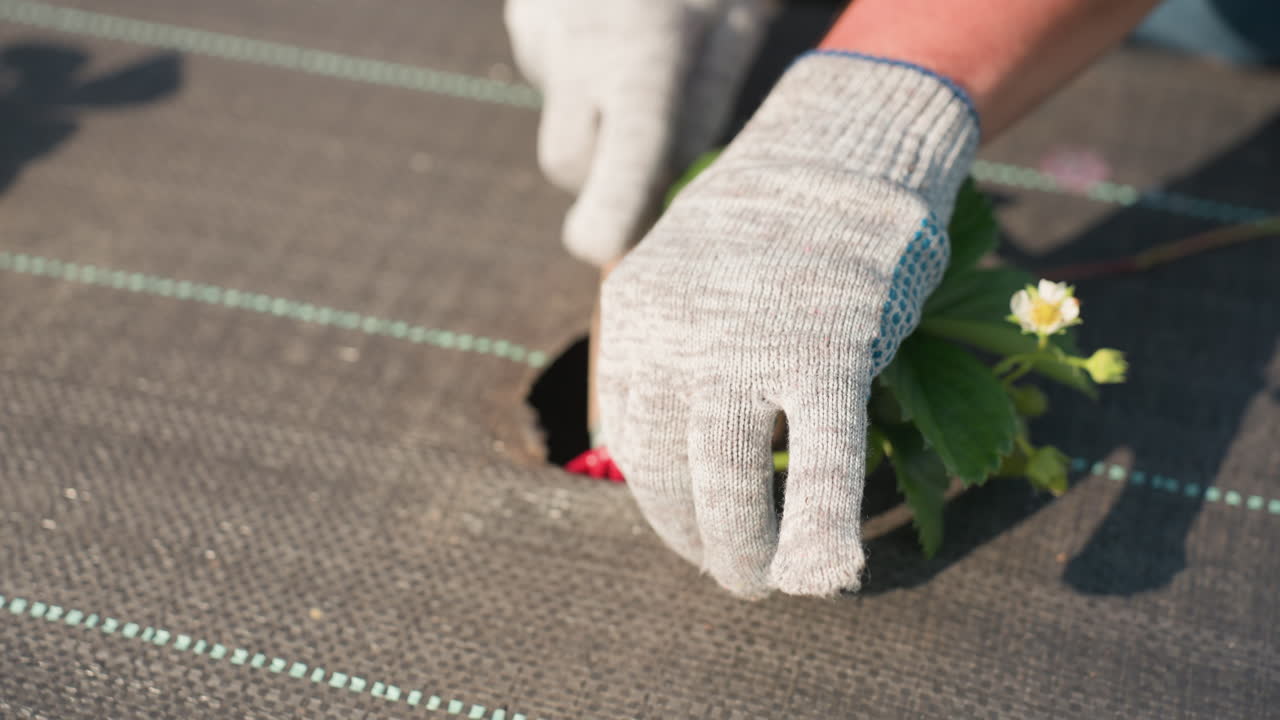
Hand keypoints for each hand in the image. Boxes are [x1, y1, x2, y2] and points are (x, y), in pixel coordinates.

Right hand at [504, 0, 771, 265]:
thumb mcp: (739, 20)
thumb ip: (712, 105)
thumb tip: (688, 184)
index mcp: (644, 62)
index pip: (614, 171)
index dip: (607, 225)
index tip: (605, 249)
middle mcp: (578, 52)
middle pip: (568, 162)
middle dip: (604, 173)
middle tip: (657, 143)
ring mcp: (540, 26)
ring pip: (557, 110)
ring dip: (594, 112)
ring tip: (644, 52)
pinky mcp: (525, 8)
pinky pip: (548, 62)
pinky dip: (579, 63)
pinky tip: (615, 18)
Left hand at [597, 53, 979, 597]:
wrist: (837, 147)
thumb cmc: (767, 226)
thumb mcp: (686, 275)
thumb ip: (673, 350)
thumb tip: (673, 448)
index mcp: (634, 319)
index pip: (632, 437)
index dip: (662, 498)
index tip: (692, 526)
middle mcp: (675, 338)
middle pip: (667, 473)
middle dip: (698, 541)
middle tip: (732, 575)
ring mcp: (749, 347)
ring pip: (728, 481)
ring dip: (744, 550)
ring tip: (764, 580)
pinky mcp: (828, 352)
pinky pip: (822, 462)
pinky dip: (821, 528)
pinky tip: (826, 571)